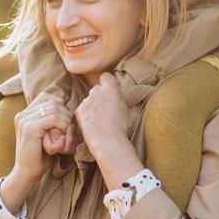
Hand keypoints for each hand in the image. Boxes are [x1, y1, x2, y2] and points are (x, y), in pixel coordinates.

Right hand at [0, 94, 73, 215]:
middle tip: (67, 131)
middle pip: (53, 102)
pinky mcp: (30, 128)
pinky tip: (60, 140)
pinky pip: (53, 119)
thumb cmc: (40, 156)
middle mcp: (22, 115)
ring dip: (65, 123)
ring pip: (55, 109)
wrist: (26, 173)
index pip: (47, 96)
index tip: (64, 122)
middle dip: (65, 115)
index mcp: (24, 114)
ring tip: (64, 137)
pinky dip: (62, 128)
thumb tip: (64, 101)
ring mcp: (24, 120)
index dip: (60, 105)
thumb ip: (50, 118)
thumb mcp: (46, 134)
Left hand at [75, 74, 142, 189]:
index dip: (108, 83)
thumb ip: (133, 102)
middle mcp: (96, 91)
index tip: (111, 91)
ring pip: (89, 99)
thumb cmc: (123, 128)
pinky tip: (93, 123)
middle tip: (107, 108)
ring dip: (93, 105)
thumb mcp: (134, 113)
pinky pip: (83, 109)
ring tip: (100, 119)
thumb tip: (138, 99)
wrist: (108, 142)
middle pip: (97, 88)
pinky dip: (86, 114)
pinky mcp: (79, 111)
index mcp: (111, 89)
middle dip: (101, 96)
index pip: (106, 76)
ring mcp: (86, 101)